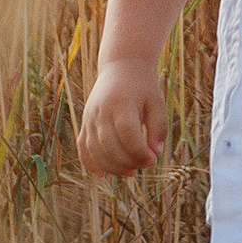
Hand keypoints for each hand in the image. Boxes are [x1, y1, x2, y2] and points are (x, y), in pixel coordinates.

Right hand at [77, 62, 166, 177]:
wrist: (121, 67)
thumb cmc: (143, 87)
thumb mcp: (157, 103)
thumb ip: (158, 128)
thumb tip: (155, 154)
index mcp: (122, 103)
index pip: (127, 134)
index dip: (139, 152)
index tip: (152, 159)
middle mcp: (102, 111)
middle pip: (109, 146)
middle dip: (127, 162)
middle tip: (143, 166)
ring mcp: (90, 117)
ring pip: (95, 150)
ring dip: (112, 167)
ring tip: (130, 172)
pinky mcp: (85, 123)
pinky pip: (83, 147)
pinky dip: (90, 163)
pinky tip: (102, 175)